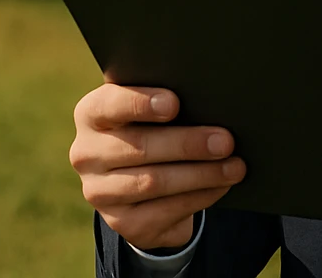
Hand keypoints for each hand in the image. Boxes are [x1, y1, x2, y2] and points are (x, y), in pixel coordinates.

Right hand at [70, 83, 245, 250]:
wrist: (143, 180)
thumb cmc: (155, 127)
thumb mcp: (152, 110)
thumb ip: (168, 100)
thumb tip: (212, 99)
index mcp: (92, 114)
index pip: (108, 104)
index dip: (140, 103)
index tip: (174, 103)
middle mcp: (87, 153)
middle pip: (139, 147)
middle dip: (187, 144)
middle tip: (226, 141)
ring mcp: (100, 192)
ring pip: (153, 182)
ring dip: (200, 174)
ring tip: (235, 166)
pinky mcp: (121, 222)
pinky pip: (164, 210)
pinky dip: (198, 197)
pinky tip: (221, 186)